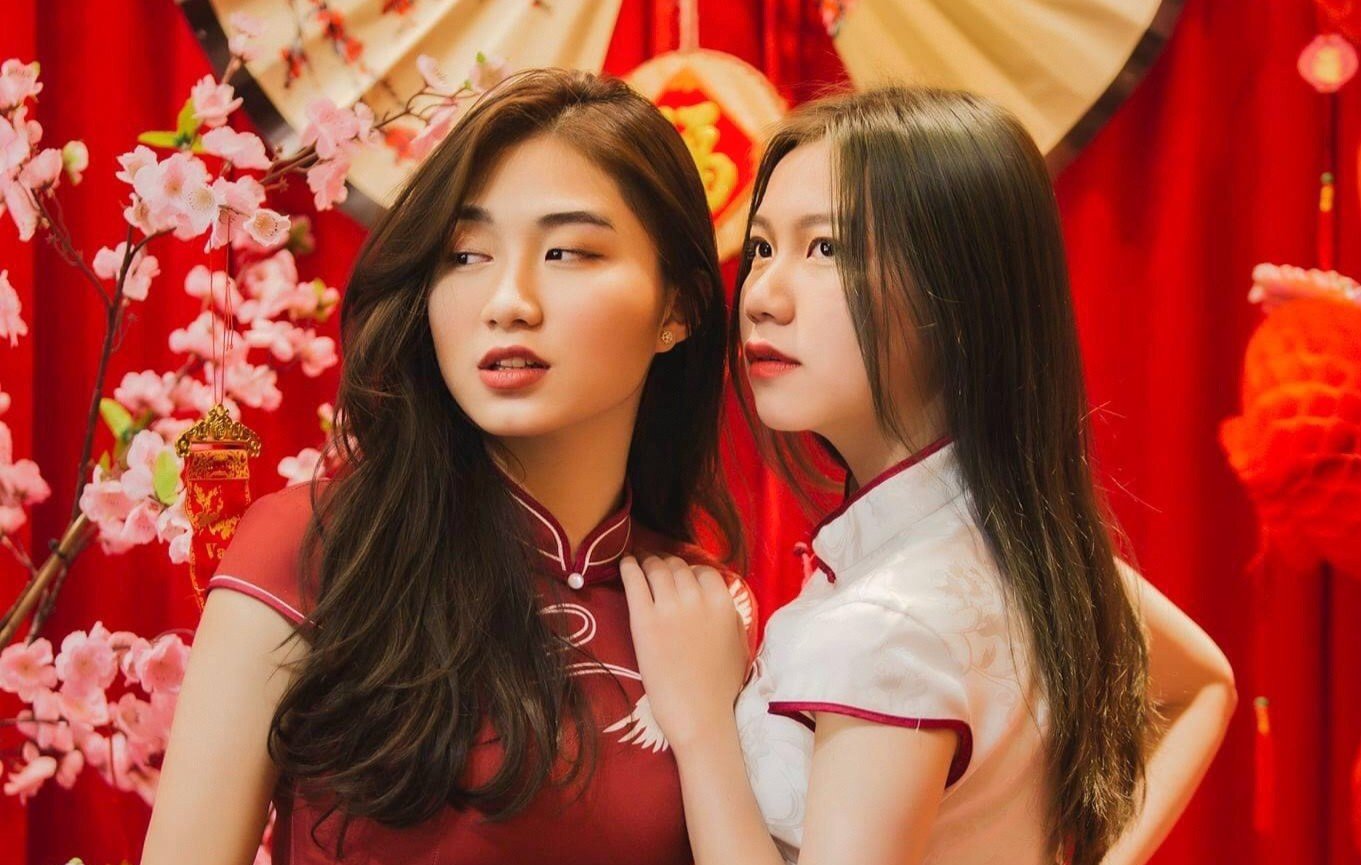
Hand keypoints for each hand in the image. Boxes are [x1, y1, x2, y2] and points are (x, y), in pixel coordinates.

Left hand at [620, 554, 748, 751]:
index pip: (703, 571)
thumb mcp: (738, 643)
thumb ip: (729, 615)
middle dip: (666, 563)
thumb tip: (717, 597)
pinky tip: (625, 563)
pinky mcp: (643, 619)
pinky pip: (634, 580)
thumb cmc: (721, 686)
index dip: (690, 571)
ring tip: (640, 561)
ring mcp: (669, 607)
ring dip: (648, 561)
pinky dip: (628, 567)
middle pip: (678, 566)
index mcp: (723, 603)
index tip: (680, 575)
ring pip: (656, 568)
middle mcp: (696, 598)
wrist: (700, 714)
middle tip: (656, 565)